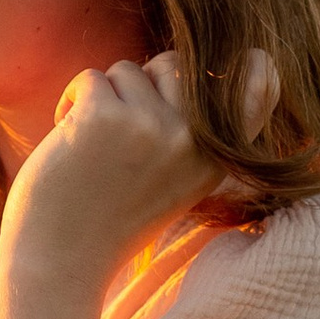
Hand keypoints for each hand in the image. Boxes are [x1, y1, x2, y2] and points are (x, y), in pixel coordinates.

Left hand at [2, 47, 278, 287]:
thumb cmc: (110, 220)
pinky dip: (71, 102)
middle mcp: (192, 140)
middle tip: (119, 126)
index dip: (252, 66)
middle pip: (175, 64)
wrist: (63, 261)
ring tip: (90, 144)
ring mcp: (150, 126)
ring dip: (101, 99)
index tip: (252, 57)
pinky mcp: (104, 117)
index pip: (256, 89)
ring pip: (127, 70)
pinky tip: (67, 141)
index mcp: (215, 159)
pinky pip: (90, 78)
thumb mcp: (174, 183)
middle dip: (141, 82)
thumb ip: (192, 137)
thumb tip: (196, 69)